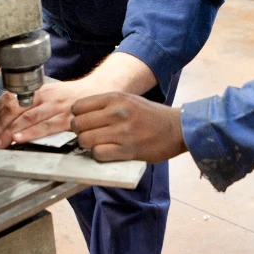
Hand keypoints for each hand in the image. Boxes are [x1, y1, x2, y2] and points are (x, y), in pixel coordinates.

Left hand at [0, 80, 95, 147]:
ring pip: (27, 118)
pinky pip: (44, 127)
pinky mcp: (65, 119)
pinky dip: (30, 133)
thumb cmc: (70, 96)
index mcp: (37, 90)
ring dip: (11, 131)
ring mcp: (55, 107)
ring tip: (1, 142)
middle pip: (15, 109)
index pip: (10, 100)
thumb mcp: (48, 93)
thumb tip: (7, 117)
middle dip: (1, 126)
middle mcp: (44, 97)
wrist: (95, 92)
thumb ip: (30, 102)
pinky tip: (20, 138)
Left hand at [70, 92, 187, 162]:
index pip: (78, 107)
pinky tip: (107, 153)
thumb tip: (80, 116)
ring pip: (85, 140)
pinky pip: (99, 154)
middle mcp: (117, 112)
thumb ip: (105, 105)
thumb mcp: (128, 100)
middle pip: (78, 124)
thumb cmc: (150, 115)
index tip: (84, 122)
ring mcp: (122, 131)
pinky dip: (99, 155)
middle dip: (79, 132)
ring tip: (97, 145)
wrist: (176, 128)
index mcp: (115, 97)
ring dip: (88, 145)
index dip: (77, 116)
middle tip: (88, 136)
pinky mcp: (127, 150)